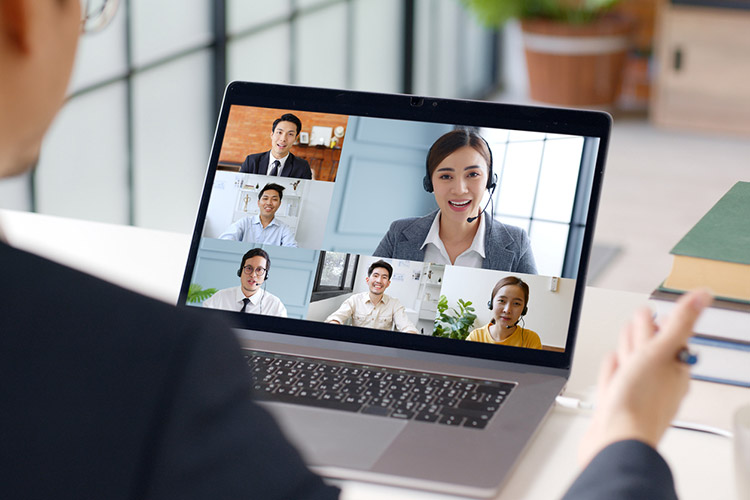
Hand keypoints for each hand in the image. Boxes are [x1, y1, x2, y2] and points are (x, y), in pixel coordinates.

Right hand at [578, 288, 711, 465]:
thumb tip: (703, 296)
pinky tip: (613, 365)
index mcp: (674, 370)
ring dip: (628, 348)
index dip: (662, 323)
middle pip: (651, 350)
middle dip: (643, 332)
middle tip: (643, 316)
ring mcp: (637, 394)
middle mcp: (659, 383)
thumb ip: (679, 323)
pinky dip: (612, 371)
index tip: (659, 310)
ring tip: (627, 338)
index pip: (670, 338)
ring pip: (632, 364)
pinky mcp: (616, 404)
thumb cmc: (640, 403)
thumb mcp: (659, 352)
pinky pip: (615, 382)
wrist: (615, 439)